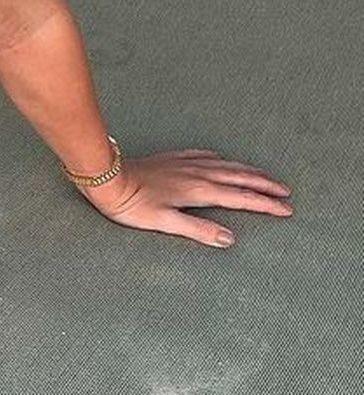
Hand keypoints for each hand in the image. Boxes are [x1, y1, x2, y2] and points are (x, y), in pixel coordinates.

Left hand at [76, 146, 292, 246]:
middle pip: (240, 178)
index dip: (265, 205)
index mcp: (200, 191)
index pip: (241, 198)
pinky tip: (221, 158)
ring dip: (248, 171)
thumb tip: (229, 239)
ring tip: (264, 176)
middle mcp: (197, 174)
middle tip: (285, 192)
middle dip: (265, 185)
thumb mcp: (165, 223)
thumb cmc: (132, 204)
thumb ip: (198, 230)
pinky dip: (220, 159)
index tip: (286, 210)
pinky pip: (203, 155)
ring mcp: (185, 164)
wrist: (108, 179)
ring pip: (225, 165)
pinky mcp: (171, 159)